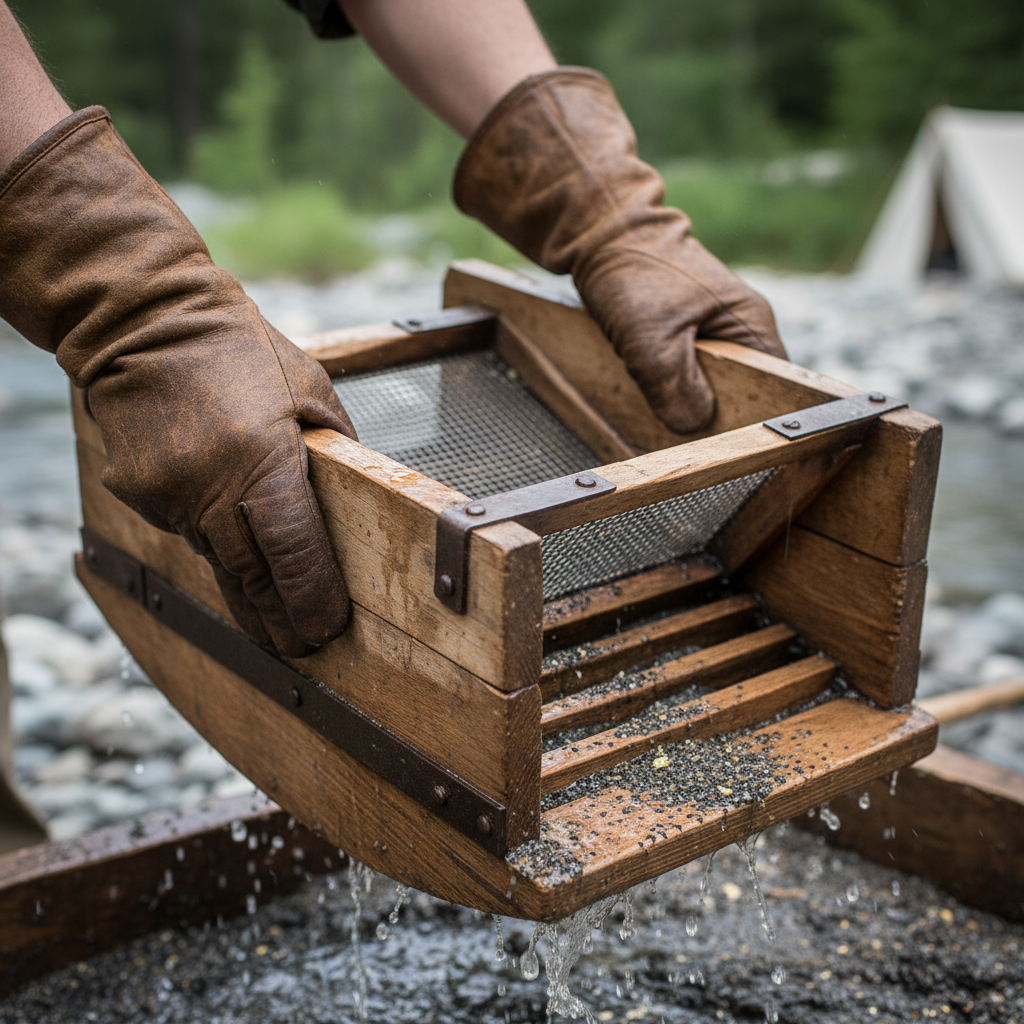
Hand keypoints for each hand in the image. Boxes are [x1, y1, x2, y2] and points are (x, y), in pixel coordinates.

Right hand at [0, 107, 354, 655]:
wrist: (147, 321)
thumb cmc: (243, 350)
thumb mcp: (311, 391)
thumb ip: (334, 450)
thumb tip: (353, 500)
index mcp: (263, 460)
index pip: (294, 553)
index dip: (312, 599)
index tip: (327, 629)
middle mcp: (209, 487)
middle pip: (252, 577)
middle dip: (279, 618)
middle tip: (303, 648)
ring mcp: (167, 495)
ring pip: (218, 559)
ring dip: (248, 588)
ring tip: (275, 622)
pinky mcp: (138, 494)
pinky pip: (186, 531)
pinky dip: (212, 538)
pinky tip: (228, 534)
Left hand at [454, 68, 786, 433]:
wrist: (601, 234)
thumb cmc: (635, 275)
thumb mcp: (652, 339)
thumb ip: (675, 386)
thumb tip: (693, 426)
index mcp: (751, 326)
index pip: (778, 390)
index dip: (759, 421)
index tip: (733, 448)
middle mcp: (741, 330)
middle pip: (742, 395)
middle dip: (716, 418)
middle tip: (687, 440)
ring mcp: (714, 333)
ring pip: (709, 389)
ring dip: (686, 403)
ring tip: (665, 416)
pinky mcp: (686, 336)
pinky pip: (685, 377)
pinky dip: (669, 389)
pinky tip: (650, 395)